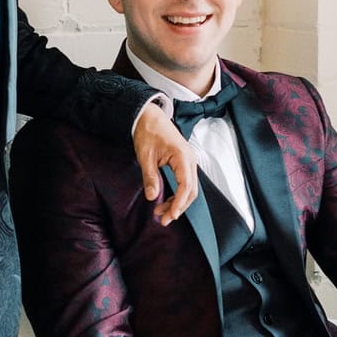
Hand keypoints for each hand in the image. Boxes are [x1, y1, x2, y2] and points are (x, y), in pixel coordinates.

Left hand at [133, 104, 198, 226]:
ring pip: (189, 189)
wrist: (150, 117)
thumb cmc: (148, 132)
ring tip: (160, 213)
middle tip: (163, 219)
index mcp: (182, 157)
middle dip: (178, 207)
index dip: (178, 203)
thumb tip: (153, 197)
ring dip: (177, 202)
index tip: (169, 216)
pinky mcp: (184, 163)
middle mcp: (190, 160)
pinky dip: (177, 194)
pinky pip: (185, 183)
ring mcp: (188, 162)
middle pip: (191, 191)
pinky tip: (165, 201)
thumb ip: (150, 177)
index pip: (186, 186)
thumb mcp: (145, 156)